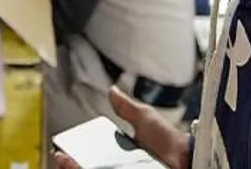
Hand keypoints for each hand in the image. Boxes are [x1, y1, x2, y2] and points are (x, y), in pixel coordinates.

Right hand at [53, 88, 190, 168]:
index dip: (77, 156)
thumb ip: (127, 108)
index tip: (63, 151)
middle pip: (90, 166)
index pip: (93, 158)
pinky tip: (79, 167)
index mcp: (123, 157)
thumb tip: (112, 90)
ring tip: (65, 161)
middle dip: (74, 163)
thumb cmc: (171, 143)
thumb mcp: (145, 120)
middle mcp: (120, 166)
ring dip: (77, 167)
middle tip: (61, 157)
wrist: (188, 160)